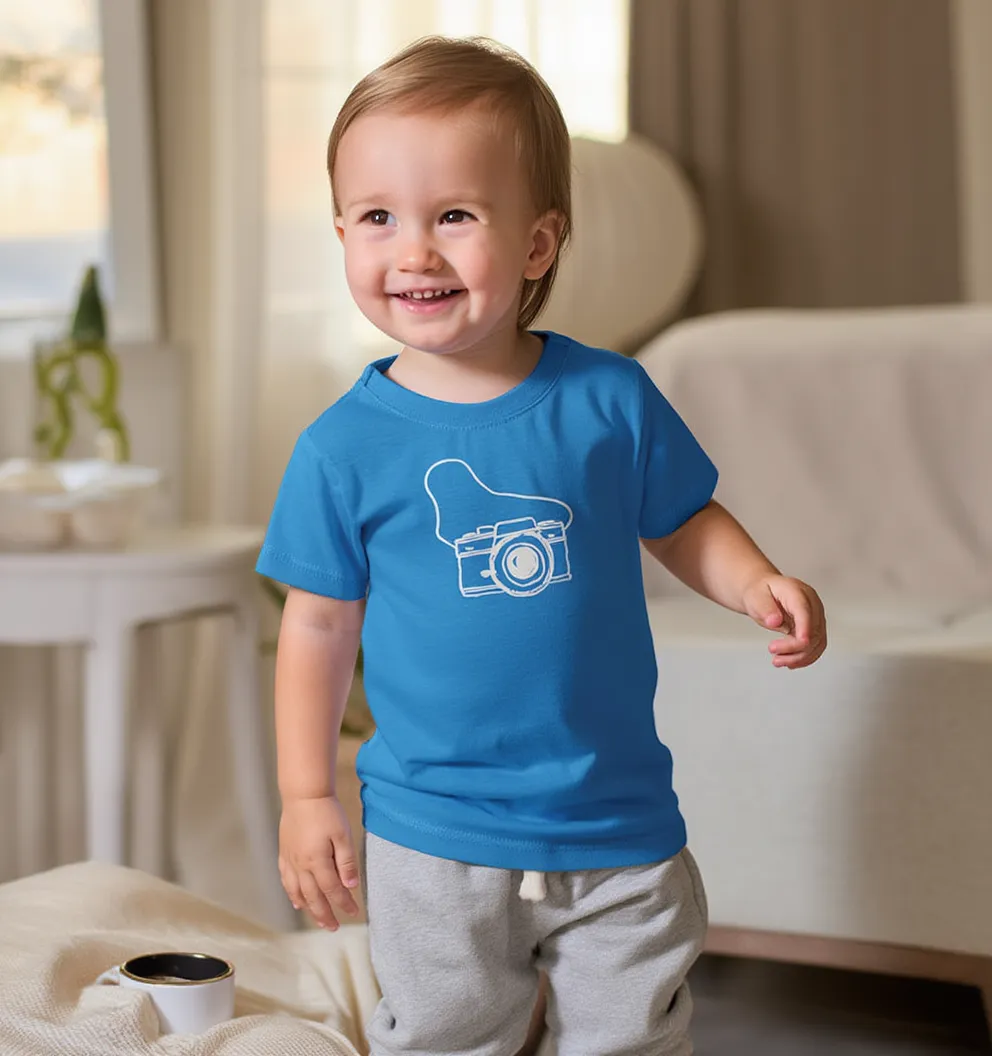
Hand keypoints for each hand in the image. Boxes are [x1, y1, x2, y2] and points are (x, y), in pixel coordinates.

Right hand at [279, 795, 360, 929]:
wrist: (303, 795)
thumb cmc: (326, 812)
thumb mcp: (342, 834)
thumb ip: (346, 861)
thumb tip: (351, 885)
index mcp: (317, 861)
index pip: (333, 890)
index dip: (344, 903)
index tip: (354, 912)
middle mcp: (301, 865)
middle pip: (314, 897)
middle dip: (325, 914)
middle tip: (334, 927)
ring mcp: (290, 860)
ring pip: (298, 892)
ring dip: (309, 909)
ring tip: (319, 920)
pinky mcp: (284, 854)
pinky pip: (286, 880)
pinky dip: (292, 894)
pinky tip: (297, 901)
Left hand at [742, 574, 826, 668]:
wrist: (762, 594)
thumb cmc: (760, 593)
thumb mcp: (755, 597)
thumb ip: (764, 608)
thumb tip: (775, 621)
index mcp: (797, 592)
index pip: (805, 611)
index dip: (805, 627)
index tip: (802, 642)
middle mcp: (811, 604)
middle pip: (814, 630)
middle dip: (795, 646)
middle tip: (772, 649)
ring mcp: (815, 617)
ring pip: (817, 642)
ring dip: (799, 656)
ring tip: (778, 661)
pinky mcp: (814, 628)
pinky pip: (816, 647)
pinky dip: (804, 658)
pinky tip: (790, 662)